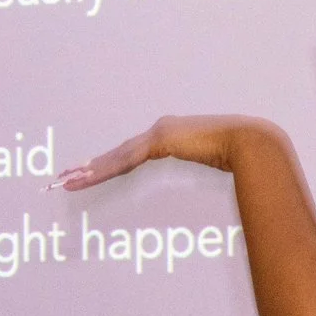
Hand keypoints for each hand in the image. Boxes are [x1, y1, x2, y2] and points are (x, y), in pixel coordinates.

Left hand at [52, 115, 267, 190]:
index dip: (107, 163)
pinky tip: (88, 175)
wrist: (252, 142)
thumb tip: (212, 182)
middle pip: (116, 153)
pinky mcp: (160, 140)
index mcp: (168, 137)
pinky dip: (107, 168)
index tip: (87, 171)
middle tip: (63, 176)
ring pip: (116, 156)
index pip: (130, 154)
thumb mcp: (214, 165)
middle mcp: (158, 132)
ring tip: (66, 180)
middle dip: (89, 166)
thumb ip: (204, 169)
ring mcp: (158, 134)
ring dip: (90, 170)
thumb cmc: (240, 155)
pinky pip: (127, 159)